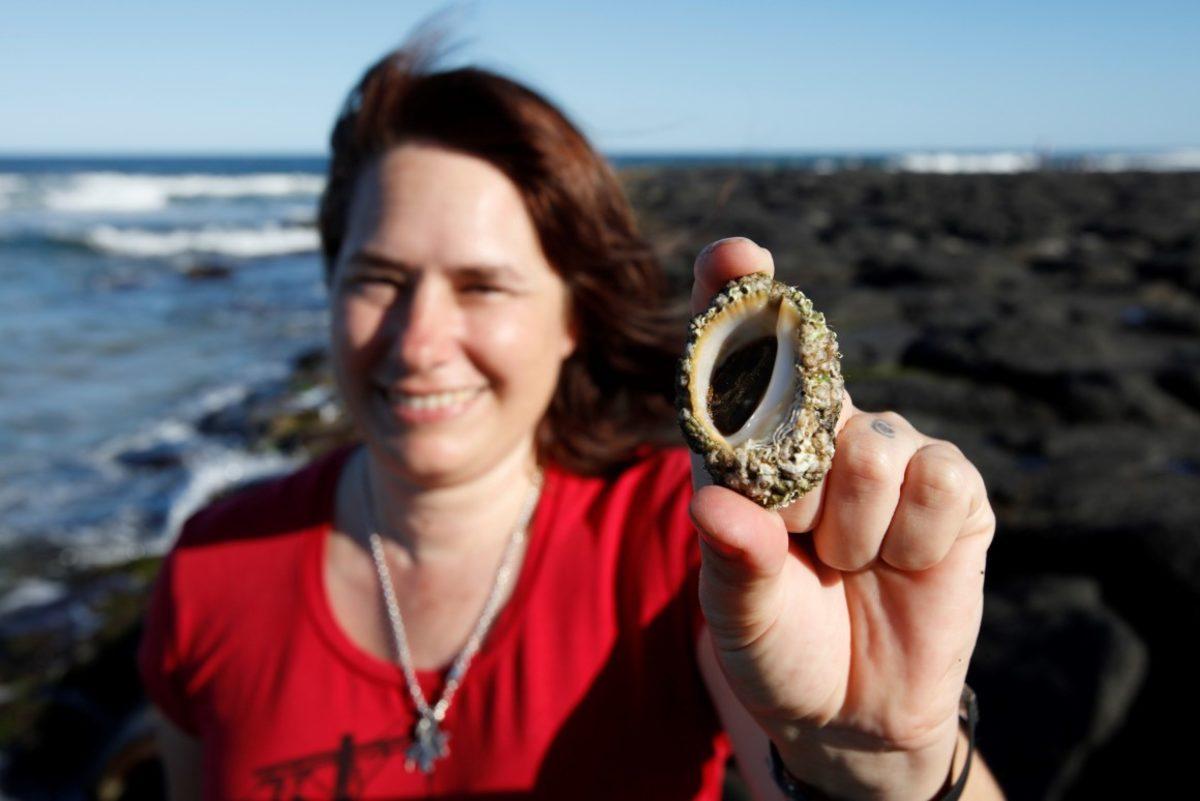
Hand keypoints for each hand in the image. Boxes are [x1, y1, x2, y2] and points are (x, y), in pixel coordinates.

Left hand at [689, 238, 995, 797]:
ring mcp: (888, 451)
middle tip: (797, 539)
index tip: (735, 256)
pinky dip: (913, 540)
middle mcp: (816, 428)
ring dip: (853, 529)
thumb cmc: (776, 643)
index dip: (733, 294)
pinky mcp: (952, 487)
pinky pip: (937, 479)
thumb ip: (730, 561)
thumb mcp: (736, 613)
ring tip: (847, 563)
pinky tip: (902, 565)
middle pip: (810, 391)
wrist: (850, 709)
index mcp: (744, 442)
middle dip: (795, 481)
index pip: (736, 351)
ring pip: (871, 447)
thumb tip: (719, 509)